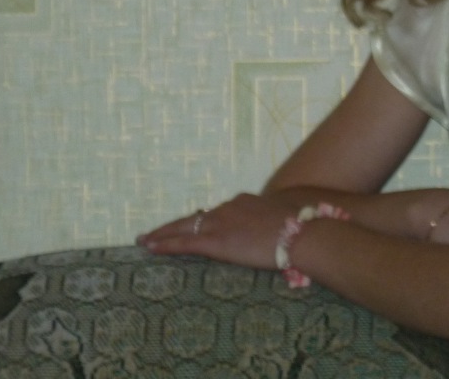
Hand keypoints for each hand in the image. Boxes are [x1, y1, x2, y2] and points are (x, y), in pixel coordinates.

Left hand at [137, 193, 288, 269]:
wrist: (300, 235)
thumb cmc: (301, 225)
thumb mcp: (287, 212)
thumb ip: (278, 213)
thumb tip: (284, 217)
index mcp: (246, 201)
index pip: (218, 211)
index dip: (203, 218)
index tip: (194, 222)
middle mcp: (230, 208)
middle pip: (196, 216)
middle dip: (174, 225)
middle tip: (154, 232)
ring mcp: (221, 223)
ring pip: (184, 227)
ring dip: (164, 233)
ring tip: (147, 240)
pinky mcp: (216, 242)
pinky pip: (184, 243)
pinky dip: (166, 244)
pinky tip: (151, 247)